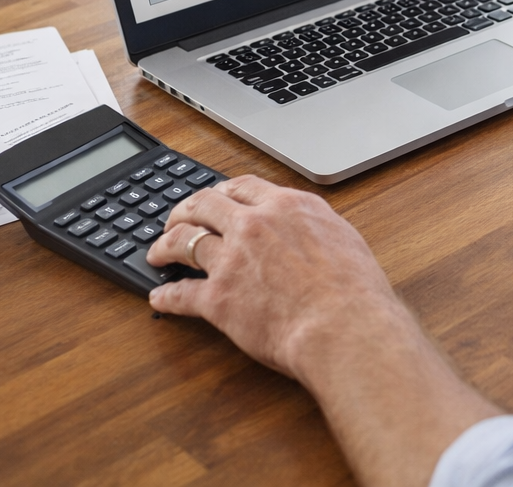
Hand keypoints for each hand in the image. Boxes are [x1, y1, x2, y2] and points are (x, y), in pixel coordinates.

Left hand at [148, 175, 391, 378]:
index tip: (215, 199)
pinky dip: (166, 296)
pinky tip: (160, 297)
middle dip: (185, 210)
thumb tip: (308, 230)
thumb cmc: (355, 291)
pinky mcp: (218, 298)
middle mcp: (255, 225)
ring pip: (184, 241)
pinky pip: (181, 293)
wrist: (345, 325)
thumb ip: (315, 227)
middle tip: (176, 220)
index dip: (222, 192)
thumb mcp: (343, 238)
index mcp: (288, 207)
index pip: (243, 187)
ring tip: (158, 252)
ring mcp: (233, 260)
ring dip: (165, 245)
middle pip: (205, 204)